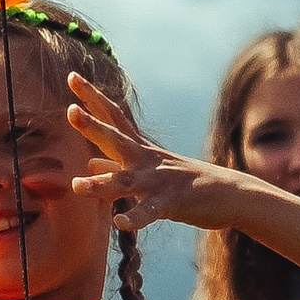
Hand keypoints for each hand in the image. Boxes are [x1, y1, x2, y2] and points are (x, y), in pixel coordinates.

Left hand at [64, 73, 256, 231]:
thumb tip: (90, 162)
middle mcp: (146, 160)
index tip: (72, 77)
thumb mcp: (147, 170)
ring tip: (76, 186)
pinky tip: (120, 222)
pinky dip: (136, 217)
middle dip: (92, 127)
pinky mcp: (172, 203)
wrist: (229, 194)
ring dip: (101, 184)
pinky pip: (150, 211)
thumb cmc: (186, 182)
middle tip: (70, 110)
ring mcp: (159, 181)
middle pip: (117, 139)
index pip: (113, 118)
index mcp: (140, 150)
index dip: (92, 98)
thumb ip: (117, 166)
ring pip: (126, 181)